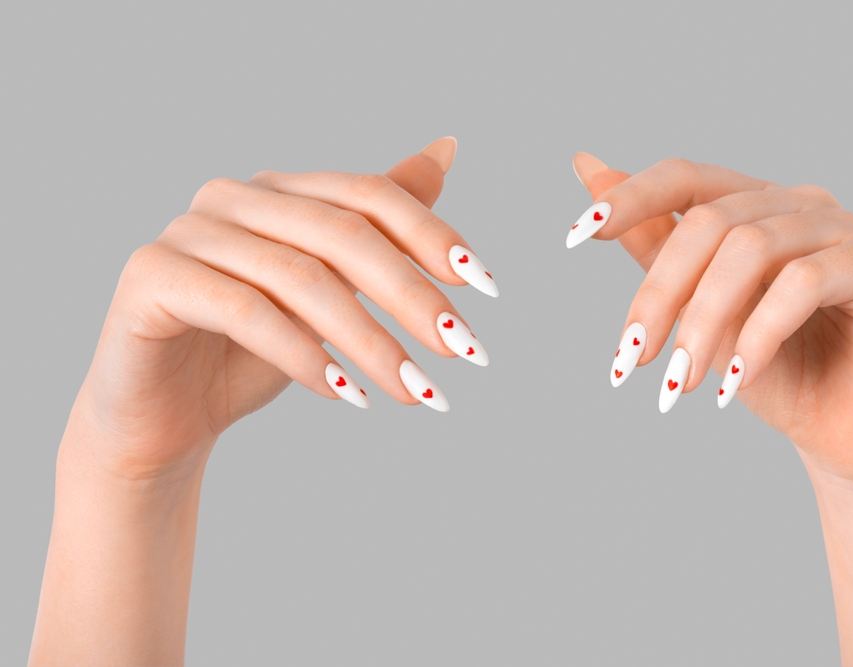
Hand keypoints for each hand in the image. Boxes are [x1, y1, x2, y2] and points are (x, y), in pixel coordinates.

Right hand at [74, 137, 497, 479]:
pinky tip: (347, 395)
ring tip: (416, 392)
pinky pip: (243, 311)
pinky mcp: (152, 278)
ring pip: (299, 278)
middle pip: (341, 234)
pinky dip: (302, 355)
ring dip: (369, 341)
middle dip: (412, 296)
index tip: (487, 289)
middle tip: (463, 351)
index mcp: (280, 190)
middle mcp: (233, 197)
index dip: (433, 236)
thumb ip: (381, 228)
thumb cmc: (252, 353)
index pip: (369, 195)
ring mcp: (187, 233)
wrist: (166, 416)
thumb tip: (447, 149)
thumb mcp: (332, 290)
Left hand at [569, 154, 852, 489]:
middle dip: (659, 295)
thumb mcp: (697, 309)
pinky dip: (758, 334)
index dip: (629, 199)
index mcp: (756, 205)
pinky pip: (802, 282)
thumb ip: (652, 243)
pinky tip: (735, 384)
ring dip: (703, 323)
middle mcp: (801, 204)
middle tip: (632, 359)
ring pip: (750, 249)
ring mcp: (845, 229)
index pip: (685, 177)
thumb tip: (586, 165)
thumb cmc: (776, 372)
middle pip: (710, 222)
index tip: (575, 237)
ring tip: (681, 382)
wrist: (847, 437)